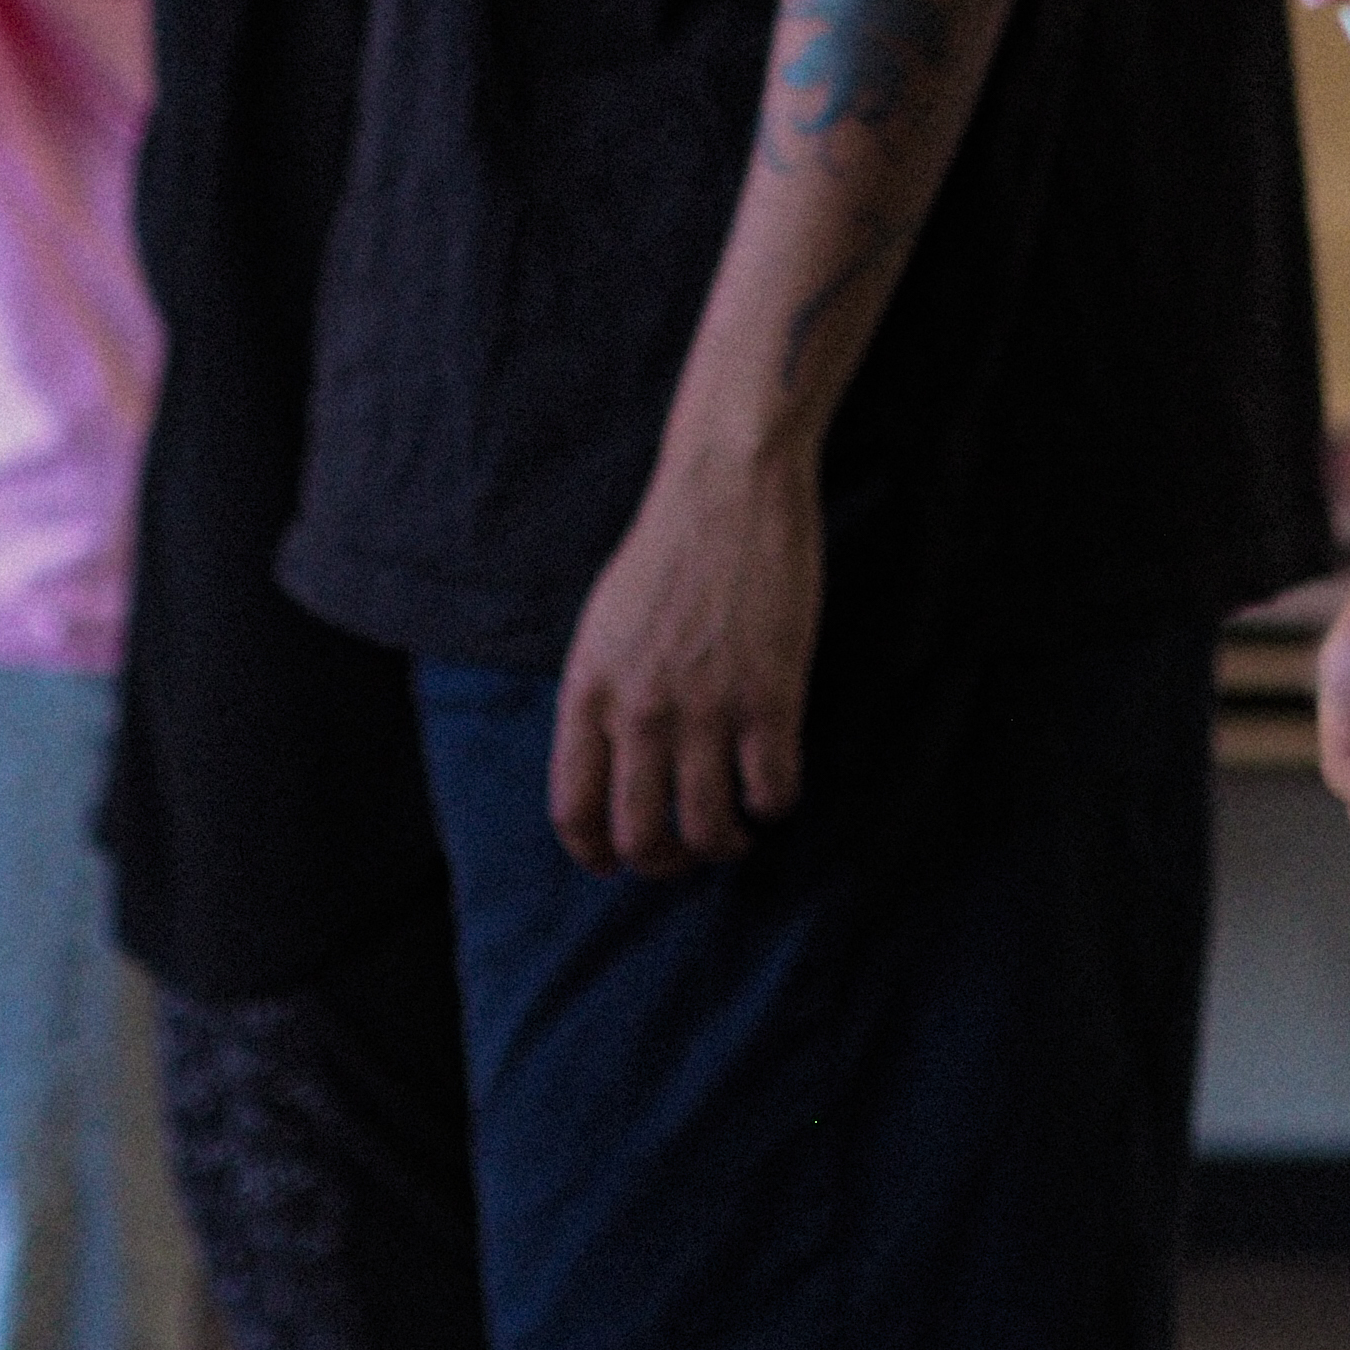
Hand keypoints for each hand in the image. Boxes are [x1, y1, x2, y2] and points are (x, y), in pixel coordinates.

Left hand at [549, 430, 825, 875]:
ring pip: (708, 828)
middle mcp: (640, 708)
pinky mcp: (770, 694)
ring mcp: (707, 704)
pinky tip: (775, 788)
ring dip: (724, 844)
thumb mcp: (604, 624)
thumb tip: (611, 771)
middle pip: (641, 837)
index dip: (595, 855)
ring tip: (737, 830)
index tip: (616, 863)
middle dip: (665, 864)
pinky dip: (775, 806)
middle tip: (688, 853)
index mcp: (589, 689)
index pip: (573, 810)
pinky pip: (773, 790)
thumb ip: (601, 697)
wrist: (728, 485)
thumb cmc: (668, 549)